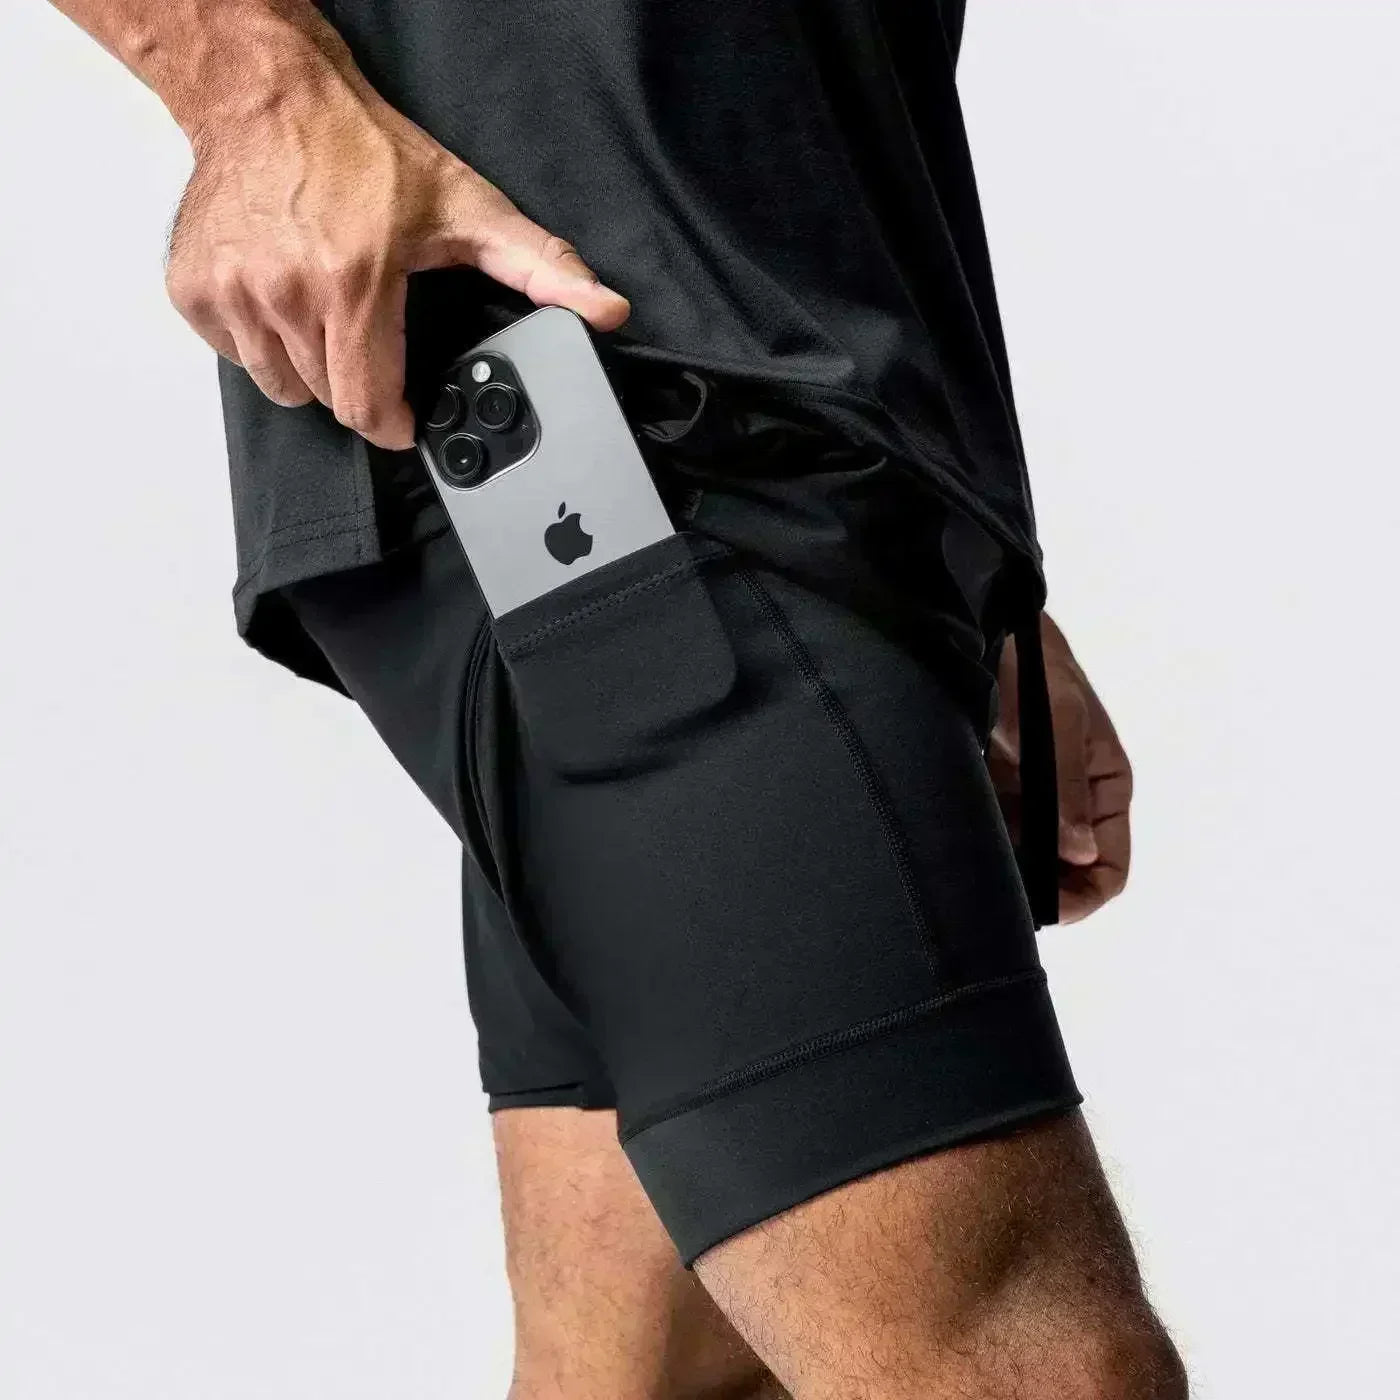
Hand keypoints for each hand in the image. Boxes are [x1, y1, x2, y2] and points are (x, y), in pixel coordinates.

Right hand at [163, 38, 628, 448]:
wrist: (267, 97)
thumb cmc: (364, 150)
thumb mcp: (469, 208)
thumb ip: (542, 267)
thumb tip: (604, 309)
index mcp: (354, 284)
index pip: (366, 406)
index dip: (392, 423)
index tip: (403, 417)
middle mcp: (286, 293)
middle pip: (328, 399)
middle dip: (358, 386)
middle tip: (372, 337)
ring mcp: (234, 293)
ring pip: (281, 386)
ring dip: (309, 368)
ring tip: (329, 313)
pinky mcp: (196, 290)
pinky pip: (238, 356)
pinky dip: (262, 343)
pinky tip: (284, 298)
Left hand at [987, 614, 1132, 923]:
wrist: (983, 627)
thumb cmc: (1033, 665)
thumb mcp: (1058, 719)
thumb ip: (1067, 788)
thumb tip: (1081, 854)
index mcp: (1105, 786)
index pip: (1110, 866)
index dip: (1084, 896)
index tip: (1046, 911)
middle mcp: (1071, 802)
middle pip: (1066, 874)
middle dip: (1041, 893)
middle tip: (1001, 904)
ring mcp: (1031, 798)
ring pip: (1027, 860)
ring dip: (1007, 876)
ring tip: (974, 883)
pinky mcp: (992, 789)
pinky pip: (992, 835)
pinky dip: (981, 851)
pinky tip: (957, 855)